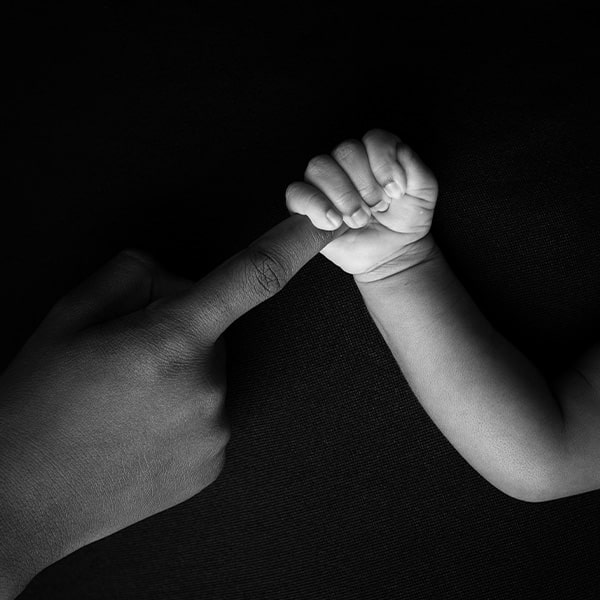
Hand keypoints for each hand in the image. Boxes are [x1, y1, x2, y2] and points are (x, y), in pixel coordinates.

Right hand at [0, 215, 337, 599]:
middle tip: (126, 356)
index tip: (329, 221)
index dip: (295, 244)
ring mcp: (214, 431)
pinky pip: (209, 414)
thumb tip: (175, 280)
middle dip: (178, 327)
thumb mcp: (70, 316)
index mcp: (171, 341)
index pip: (251, 278)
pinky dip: (184, 410)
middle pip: (211, 329)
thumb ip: (134, 277)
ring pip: (209, 373)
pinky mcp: (213, 462)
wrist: (19, 500)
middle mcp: (207, 388)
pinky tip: (139, 428)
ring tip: (125, 399)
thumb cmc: (36, 402)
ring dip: (180, 371)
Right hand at [286, 129, 438, 281]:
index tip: (395, 191)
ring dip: (343, 195)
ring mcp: (323, 184)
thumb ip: (416, 167)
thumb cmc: (405, 221)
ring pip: (319, 166)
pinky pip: (297, 193)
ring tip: (359, 219)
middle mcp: (345, 163)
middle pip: (345, 151)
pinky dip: (315, 205)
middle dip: (366, 184)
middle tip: (378, 207)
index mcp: (373, 154)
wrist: (393, 254)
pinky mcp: (306, 206)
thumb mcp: (424, 192)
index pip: (372, 138)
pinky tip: (335, 222)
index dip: (384, 163)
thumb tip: (398, 151)